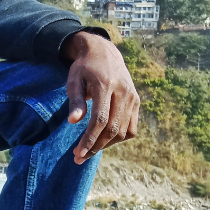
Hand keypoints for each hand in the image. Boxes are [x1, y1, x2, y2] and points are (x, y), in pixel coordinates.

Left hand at [63, 32, 139, 164]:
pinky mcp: (136, 101)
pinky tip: (104, 141)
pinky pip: (132, 127)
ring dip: (106, 145)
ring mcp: (132, 97)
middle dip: (95, 146)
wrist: (103, 52)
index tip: (78, 152)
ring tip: (88, 151)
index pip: (100, 120)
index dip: (90, 139)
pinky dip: (119, 138)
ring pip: (123, 131)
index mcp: (106, 85)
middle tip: (79, 157)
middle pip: (112, 128)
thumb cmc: (84, 68)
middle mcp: (123, 92)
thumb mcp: (74, 80)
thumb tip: (73, 122)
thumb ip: (75, 100)